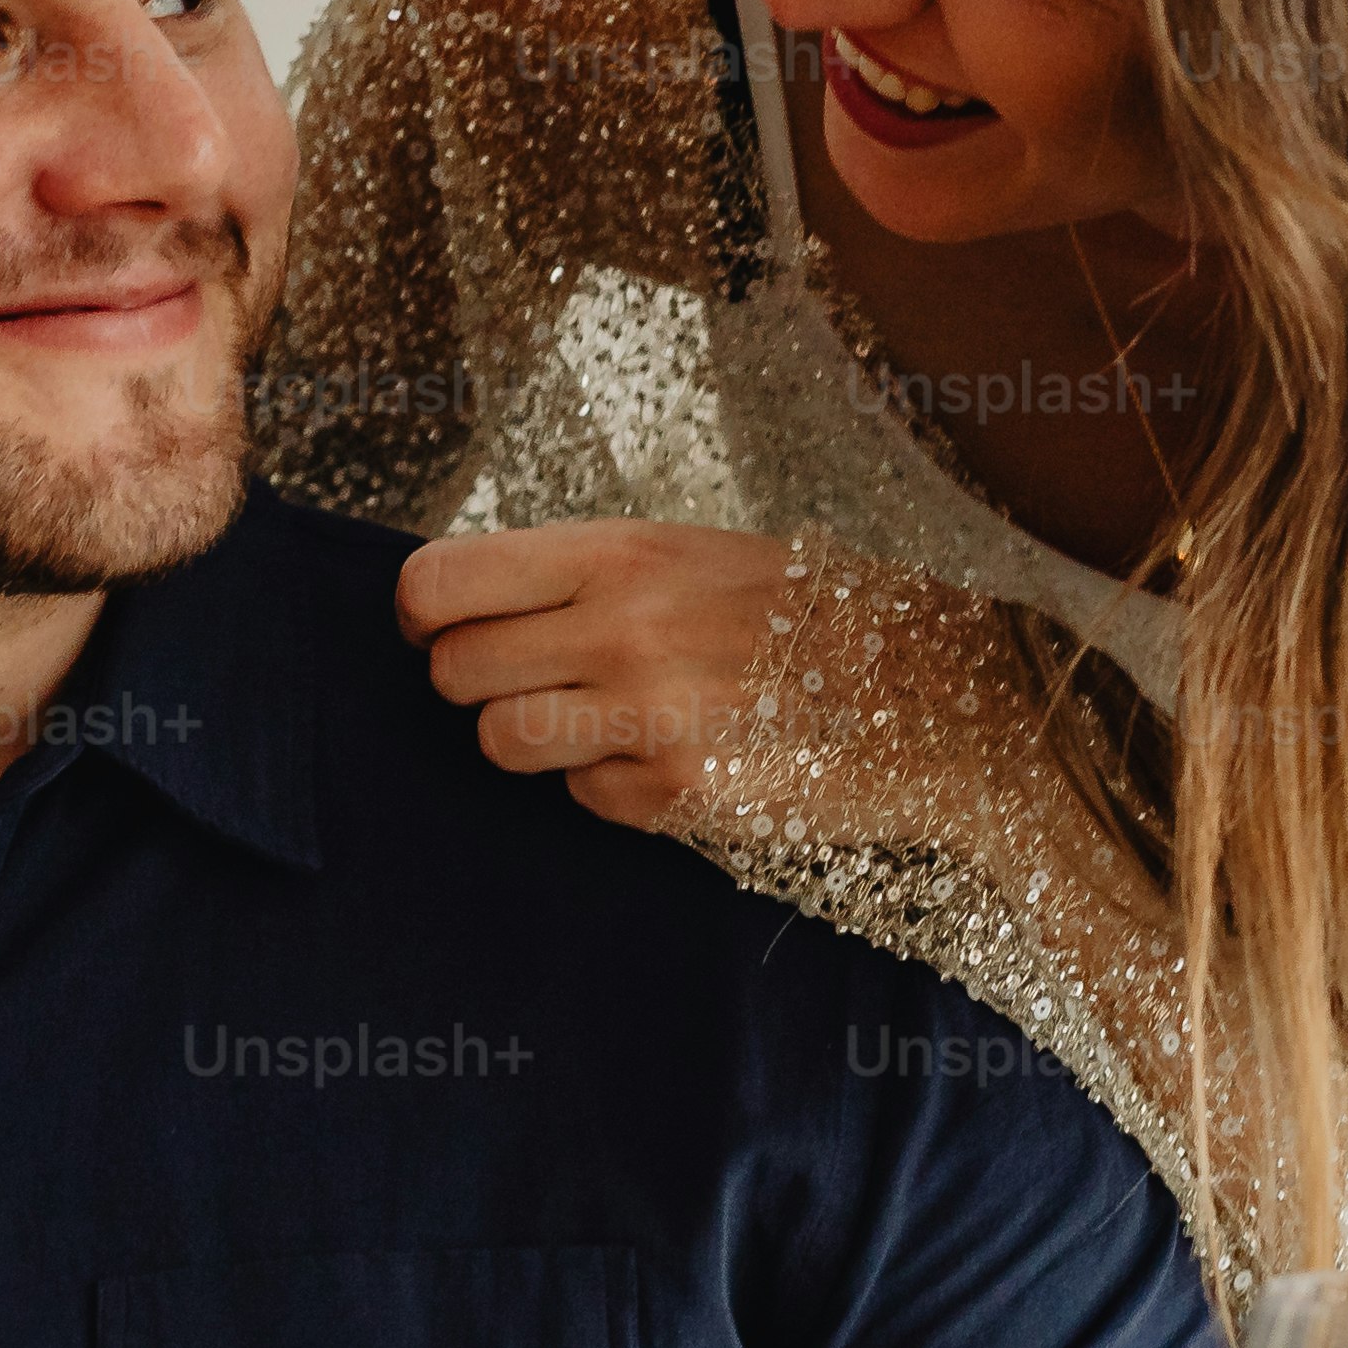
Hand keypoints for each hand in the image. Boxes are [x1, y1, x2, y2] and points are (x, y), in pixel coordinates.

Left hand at [396, 523, 791, 832]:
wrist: (926, 683)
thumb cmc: (791, 609)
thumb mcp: (681, 552)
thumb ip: (573, 574)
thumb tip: (456, 606)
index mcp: (616, 554)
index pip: (440, 582)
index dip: (421, 615)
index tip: (436, 629)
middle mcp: (623, 630)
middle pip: (455, 673)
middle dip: (479, 680)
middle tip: (536, 675)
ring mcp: (651, 717)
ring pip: (500, 741)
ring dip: (534, 735)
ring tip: (601, 717)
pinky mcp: (679, 794)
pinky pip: (582, 795)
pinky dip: (611, 781)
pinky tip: (672, 751)